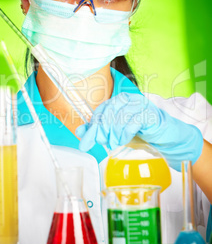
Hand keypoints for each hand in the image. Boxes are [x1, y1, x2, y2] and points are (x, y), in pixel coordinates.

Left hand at [75, 92, 202, 171]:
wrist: (164, 137)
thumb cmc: (139, 131)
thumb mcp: (115, 132)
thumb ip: (97, 130)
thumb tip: (79, 131)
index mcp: (119, 100)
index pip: (101, 110)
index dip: (92, 127)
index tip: (84, 143)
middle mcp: (130, 99)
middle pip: (109, 110)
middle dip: (102, 130)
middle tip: (102, 143)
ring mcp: (141, 105)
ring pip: (121, 115)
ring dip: (114, 133)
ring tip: (113, 144)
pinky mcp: (151, 114)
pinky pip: (134, 121)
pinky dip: (125, 133)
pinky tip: (123, 141)